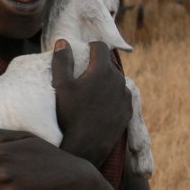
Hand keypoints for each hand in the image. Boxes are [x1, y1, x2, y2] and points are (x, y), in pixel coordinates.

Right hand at [52, 40, 131, 167]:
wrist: (84, 147)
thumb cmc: (69, 115)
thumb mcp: (61, 86)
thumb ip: (62, 60)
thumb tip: (62, 42)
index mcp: (102, 70)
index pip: (100, 47)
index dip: (90, 47)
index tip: (83, 53)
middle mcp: (118, 80)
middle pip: (109, 64)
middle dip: (97, 66)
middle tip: (82, 76)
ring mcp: (125, 97)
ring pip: (116, 81)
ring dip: (106, 82)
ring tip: (91, 92)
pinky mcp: (128, 112)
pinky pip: (121, 97)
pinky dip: (112, 96)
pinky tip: (100, 106)